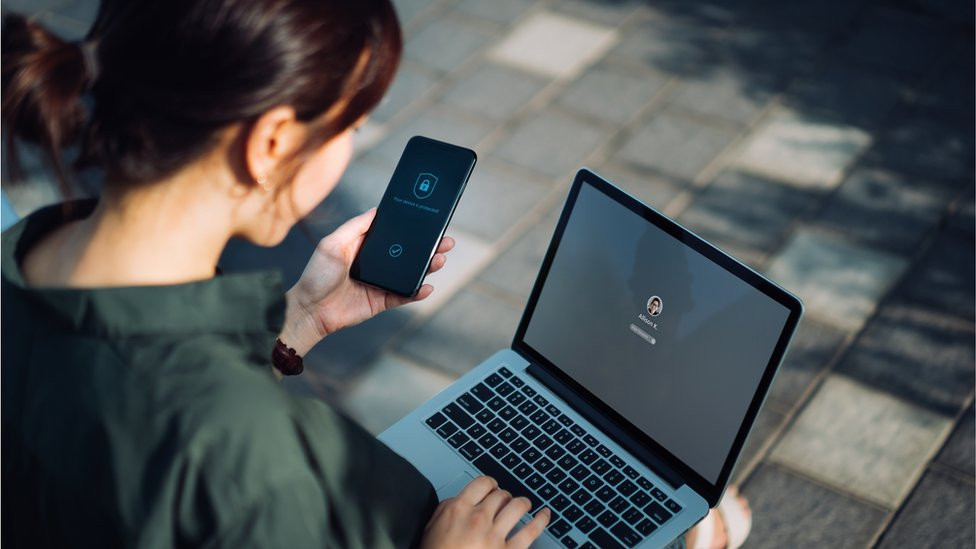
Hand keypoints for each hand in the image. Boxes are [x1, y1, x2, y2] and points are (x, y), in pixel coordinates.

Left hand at [280, 209, 454, 355]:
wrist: (309, 310)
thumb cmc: (316, 275)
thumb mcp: (332, 243)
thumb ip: (355, 227)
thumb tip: (376, 210)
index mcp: (365, 246)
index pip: (393, 235)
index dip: (410, 228)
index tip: (428, 220)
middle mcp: (376, 263)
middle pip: (408, 253)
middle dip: (428, 247)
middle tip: (445, 240)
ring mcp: (381, 282)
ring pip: (410, 273)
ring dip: (427, 267)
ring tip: (439, 259)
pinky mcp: (382, 301)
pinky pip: (404, 295)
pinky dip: (417, 292)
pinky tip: (427, 286)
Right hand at [421, 476, 550, 548]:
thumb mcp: (431, 529)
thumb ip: (446, 510)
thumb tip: (459, 500)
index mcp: (459, 509)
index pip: (482, 483)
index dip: (490, 484)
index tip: (492, 488)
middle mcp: (478, 518)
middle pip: (501, 495)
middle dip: (504, 496)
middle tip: (505, 501)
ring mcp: (495, 536)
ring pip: (518, 507)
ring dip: (523, 503)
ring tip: (524, 504)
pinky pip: (531, 531)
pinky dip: (541, 521)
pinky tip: (545, 515)